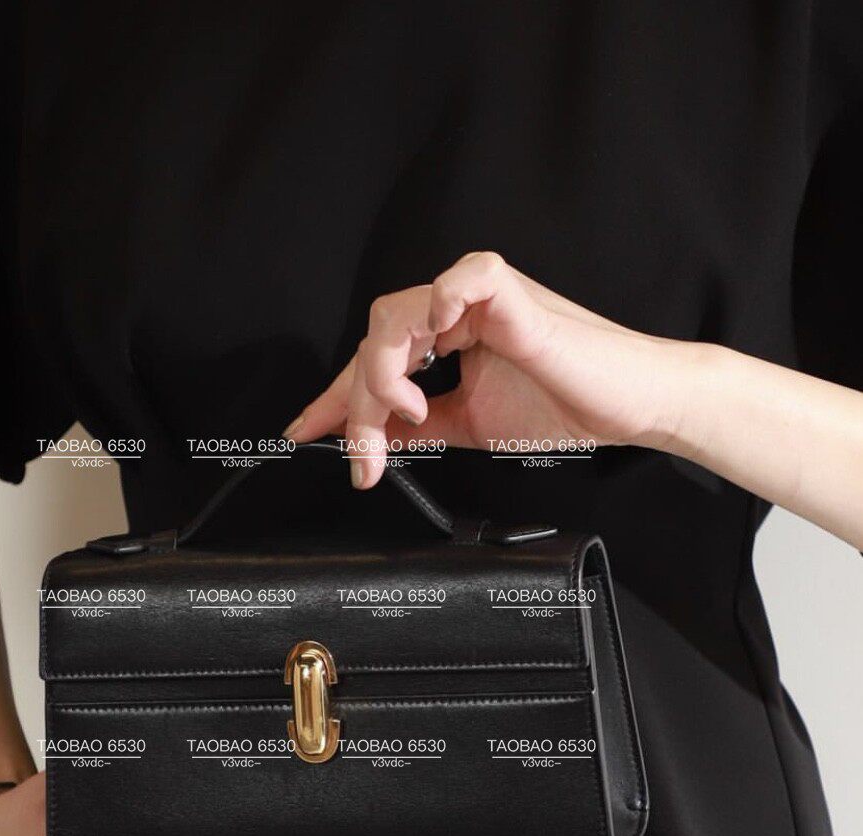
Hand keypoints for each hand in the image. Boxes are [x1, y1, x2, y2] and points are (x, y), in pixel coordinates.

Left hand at [285, 251, 691, 487]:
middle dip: (357, 404)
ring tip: (405, 411)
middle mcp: (459, 312)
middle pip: (376, 341)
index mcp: (450, 337)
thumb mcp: (471, 425)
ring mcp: (484, 300)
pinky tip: (434, 346)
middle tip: (364, 457)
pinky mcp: (514, 295)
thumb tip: (372, 438)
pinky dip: (440, 305)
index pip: (376, 362)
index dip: (336, 398)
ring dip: (385, 371)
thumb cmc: (567, 405)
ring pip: (399, 315)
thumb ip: (420, 427)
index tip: (304, 431)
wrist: (630, 407)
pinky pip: (465, 276)